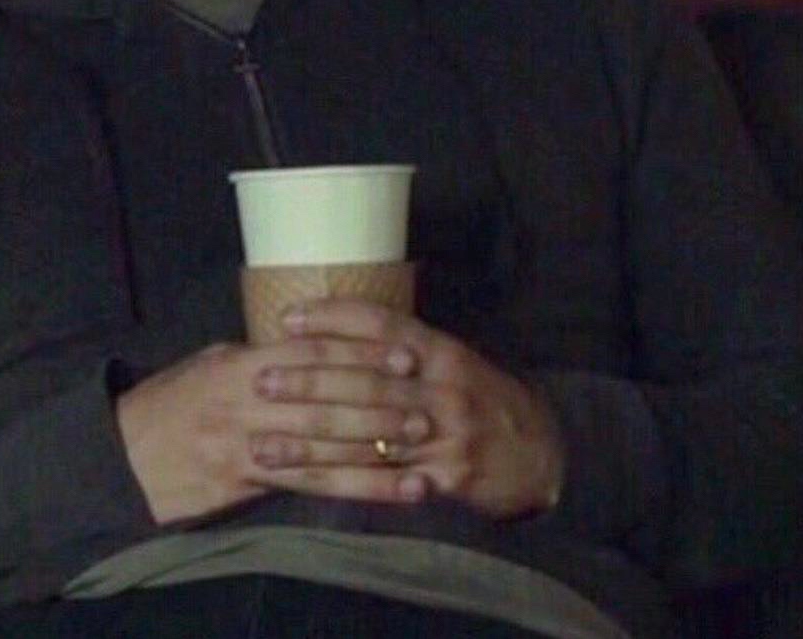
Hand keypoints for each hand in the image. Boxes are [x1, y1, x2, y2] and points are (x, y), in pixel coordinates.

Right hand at [115, 334, 422, 523]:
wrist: (125, 456)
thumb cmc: (171, 402)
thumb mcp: (211, 362)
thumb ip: (259, 353)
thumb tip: (304, 340)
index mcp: (243, 363)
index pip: (312, 352)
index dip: (360, 353)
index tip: (403, 353)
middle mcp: (249, 401)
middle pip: (326, 399)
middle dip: (379, 401)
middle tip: (426, 401)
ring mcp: (249, 445)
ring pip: (324, 446)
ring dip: (377, 447)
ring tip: (421, 446)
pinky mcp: (248, 484)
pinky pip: (311, 487)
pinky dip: (356, 489)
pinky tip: (391, 492)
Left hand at [253, 300, 564, 520]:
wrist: (540, 452)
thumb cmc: (480, 398)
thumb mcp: (450, 360)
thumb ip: (403, 344)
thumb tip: (337, 325)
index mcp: (441, 350)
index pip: (380, 324)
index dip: (333, 318)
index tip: (287, 318)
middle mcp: (441, 387)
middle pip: (366, 381)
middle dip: (309, 381)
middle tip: (262, 380)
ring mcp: (443, 435)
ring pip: (366, 437)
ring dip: (310, 443)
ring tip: (264, 443)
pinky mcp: (444, 479)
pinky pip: (381, 483)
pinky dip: (341, 483)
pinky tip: (304, 485)